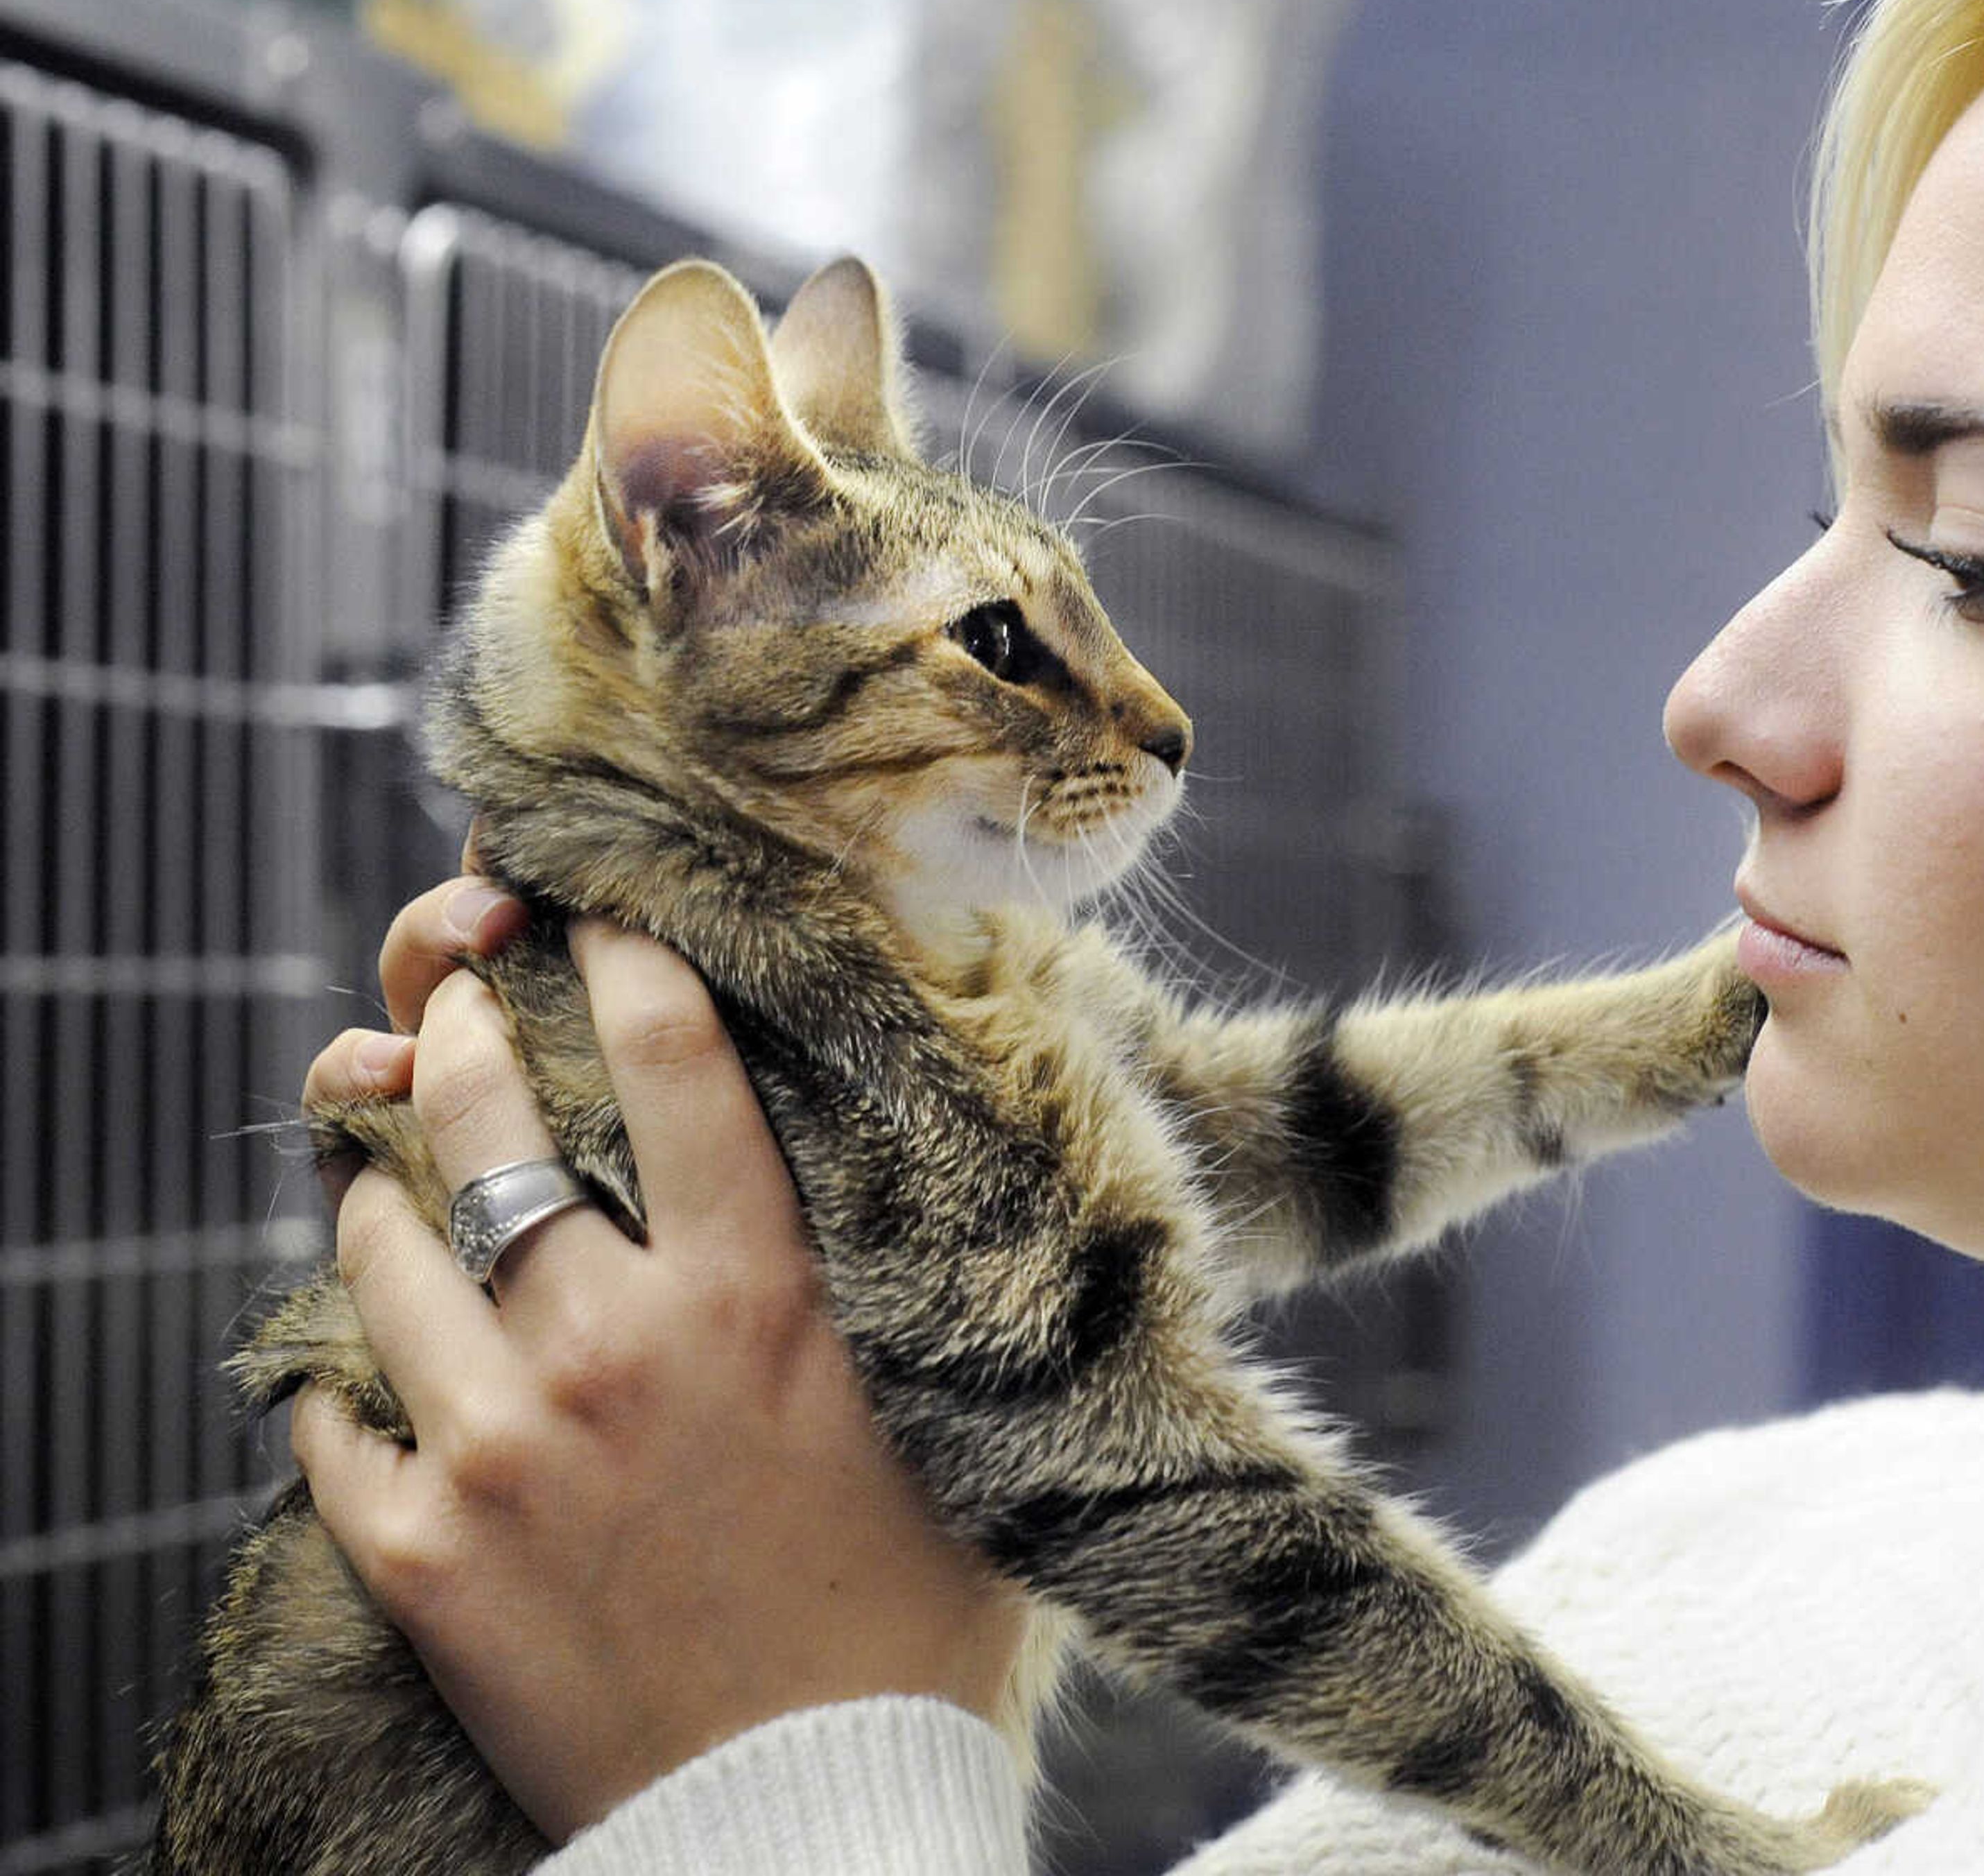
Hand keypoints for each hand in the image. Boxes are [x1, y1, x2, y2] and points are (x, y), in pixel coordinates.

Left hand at [293, 885, 1026, 1841]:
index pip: (678, 1055)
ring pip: (382, 1242)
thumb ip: (903, 1290)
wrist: (814, 1819)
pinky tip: (373, 1368)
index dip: (626, 951)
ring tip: (389, 1178)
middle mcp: (618, 1344)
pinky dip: (345, 1372)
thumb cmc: (909, 1626)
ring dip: (379, 1189)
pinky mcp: (420, 1555)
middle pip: (488, 1113)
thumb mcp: (942, 1423)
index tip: (598, 910)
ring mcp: (503, 1446)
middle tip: (452, 1010)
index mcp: (758, 1299)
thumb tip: (908, 1173)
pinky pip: (330, 1410)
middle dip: (457, 1031)